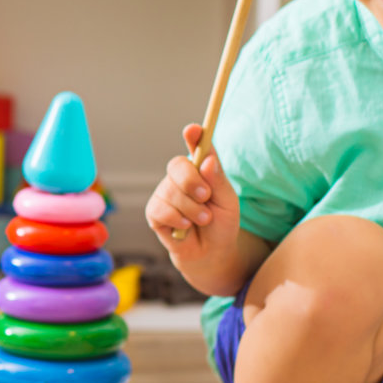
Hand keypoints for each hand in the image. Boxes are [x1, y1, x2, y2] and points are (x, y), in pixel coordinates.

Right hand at [145, 124, 241, 265]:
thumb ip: (217, 180)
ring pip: (171, 192)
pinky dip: (178, 220)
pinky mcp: (154, 211)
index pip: (195, 145)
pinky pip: (161, 209)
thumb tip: (207, 160)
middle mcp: (180, 177)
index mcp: (200, 168)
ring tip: (203, 220)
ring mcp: (165, 193)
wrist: (210, 253)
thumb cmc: (221, 223)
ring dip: (192, 209)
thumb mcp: (228, 201)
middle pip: (177, 165)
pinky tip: (185, 227)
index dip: (193, 135)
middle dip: (192, 182)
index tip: (194, 130)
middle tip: (206, 197)